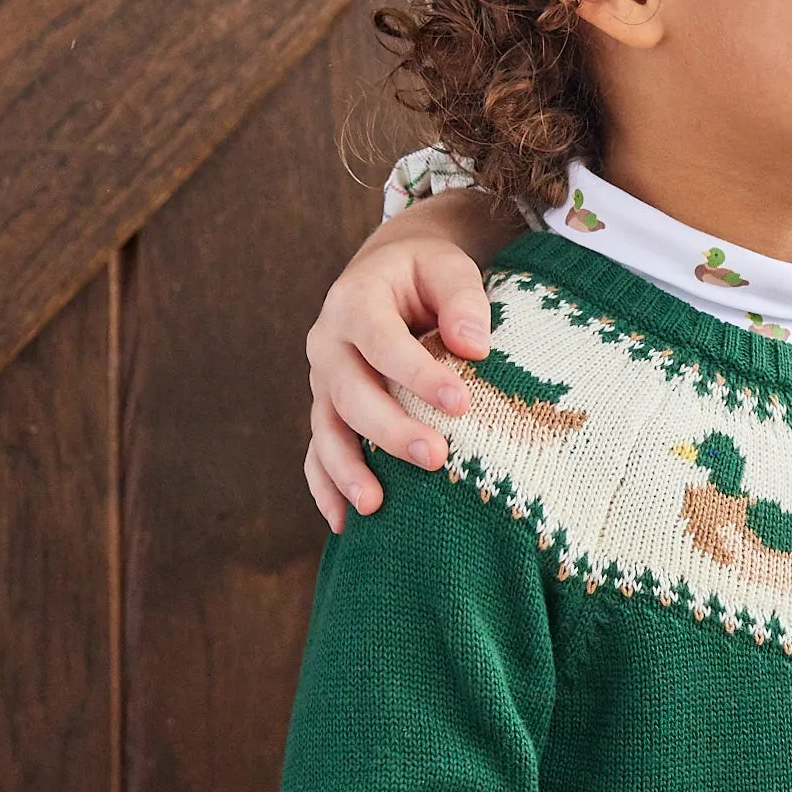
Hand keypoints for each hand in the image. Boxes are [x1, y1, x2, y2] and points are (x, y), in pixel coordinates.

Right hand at [304, 192, 512, 529]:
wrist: (389, 273)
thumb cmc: (427, 274)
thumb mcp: (448, 267)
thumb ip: (463, 301)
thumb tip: (474, 348)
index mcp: (355, 302)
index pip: (381, 341)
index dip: (417, 374)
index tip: (460, 403)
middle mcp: (328, 344)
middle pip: (350, 393)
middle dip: (389, 430)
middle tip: (436, 458)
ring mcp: (322, 382)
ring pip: (326, 430)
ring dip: (347, 470)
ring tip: (375, 506)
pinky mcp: (328, 410)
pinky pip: (317, 452)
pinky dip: (326, 487)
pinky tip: (346, 523)